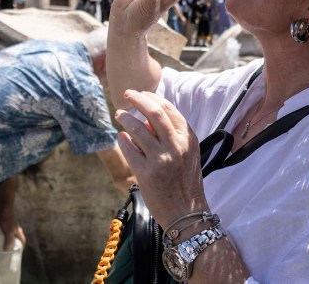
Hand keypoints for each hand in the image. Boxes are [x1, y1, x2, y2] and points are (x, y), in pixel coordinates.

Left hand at [0, 209, 25, 250]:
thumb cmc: (7, 221)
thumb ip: (8, 241)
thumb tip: (6, 250)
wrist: (3, 210)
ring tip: (2, 248)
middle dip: (13, 246)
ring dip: (7, 242)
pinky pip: (4, 234)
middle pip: (16, 240)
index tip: (17, 254)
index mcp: (18, 232)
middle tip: (8, 253)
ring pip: (10, 237)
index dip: (21, 247)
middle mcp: (15, 231)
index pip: (22, 241)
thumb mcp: (8, 232)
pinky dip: (2, 238)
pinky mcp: (5, 226)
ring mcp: (10, 228)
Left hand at [114, 90, 208, 225]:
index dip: (153, 98)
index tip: (142, 94)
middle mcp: (176, 147)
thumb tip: (150, 119)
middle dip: (138, 99)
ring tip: (120, 114)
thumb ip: (174, 136)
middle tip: (127, 94)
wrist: (185, 214)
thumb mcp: (188, 156)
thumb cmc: (186, 184)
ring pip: (138, 129)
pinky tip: (120, 136)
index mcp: (189, 140)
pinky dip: (123, 139)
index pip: (169, 110)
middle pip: (154, 113)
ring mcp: (161, 159)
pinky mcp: (146, 173)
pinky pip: (130, 149)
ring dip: (126, 117)